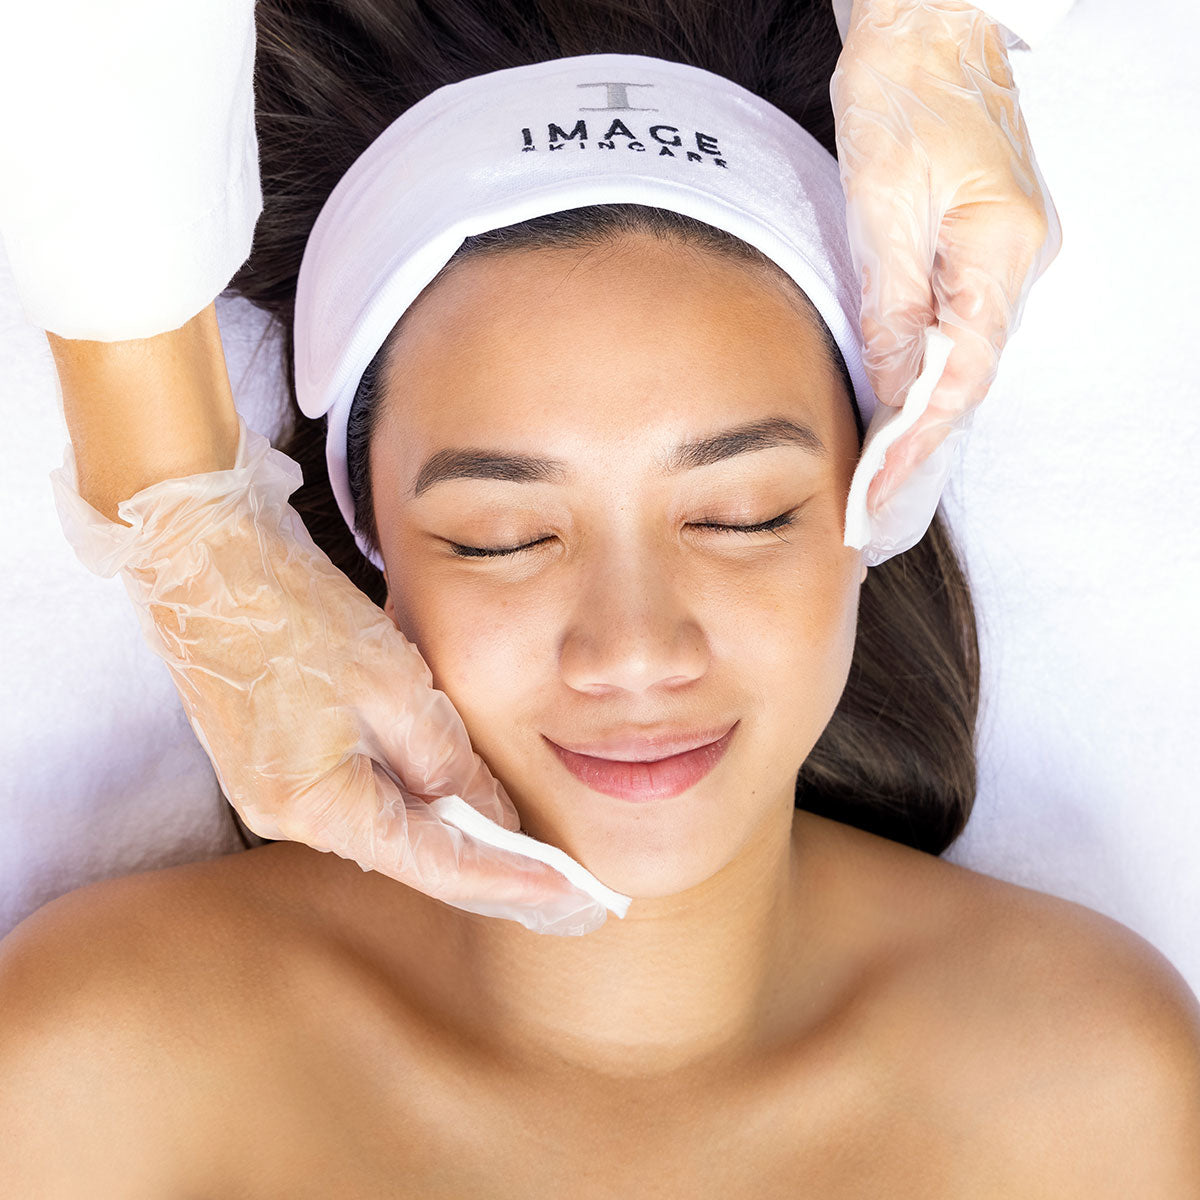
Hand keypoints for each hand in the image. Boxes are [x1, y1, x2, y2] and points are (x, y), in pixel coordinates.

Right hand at [49, 417, 618, 936]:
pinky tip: (451, 794)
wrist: (200, 566)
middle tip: (555, 884)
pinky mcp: (270, 765)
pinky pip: (356, 796)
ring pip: (383, 824)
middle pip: (408, 854)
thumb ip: (447, 761)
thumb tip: (492, 816)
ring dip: (448, 830)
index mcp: (318, 807)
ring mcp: (273, 794)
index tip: (568, 894)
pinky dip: (407, 798)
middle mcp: (289, 818)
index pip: (435, 865)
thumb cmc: (294, 613)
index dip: (508, 880)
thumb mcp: (392, 685)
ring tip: (520, 843)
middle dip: (484, 866)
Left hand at [831, 0, 1060, 515]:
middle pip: (967, 375)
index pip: (957, 377)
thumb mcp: (883, 208)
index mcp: (1000, 253)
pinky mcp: (986, 245)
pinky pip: (958, 326)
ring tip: (880, 475)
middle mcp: (1018, 262)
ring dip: (921, 415)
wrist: (926, 28)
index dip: (914, 443)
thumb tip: (893, 389)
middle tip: (874, 506)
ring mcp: (1008, 253)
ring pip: (963, 356)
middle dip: (918, 445)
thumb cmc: (903, 98)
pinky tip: (901, 405)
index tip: (876, 492)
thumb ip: (892, 307)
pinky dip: (926, 371)